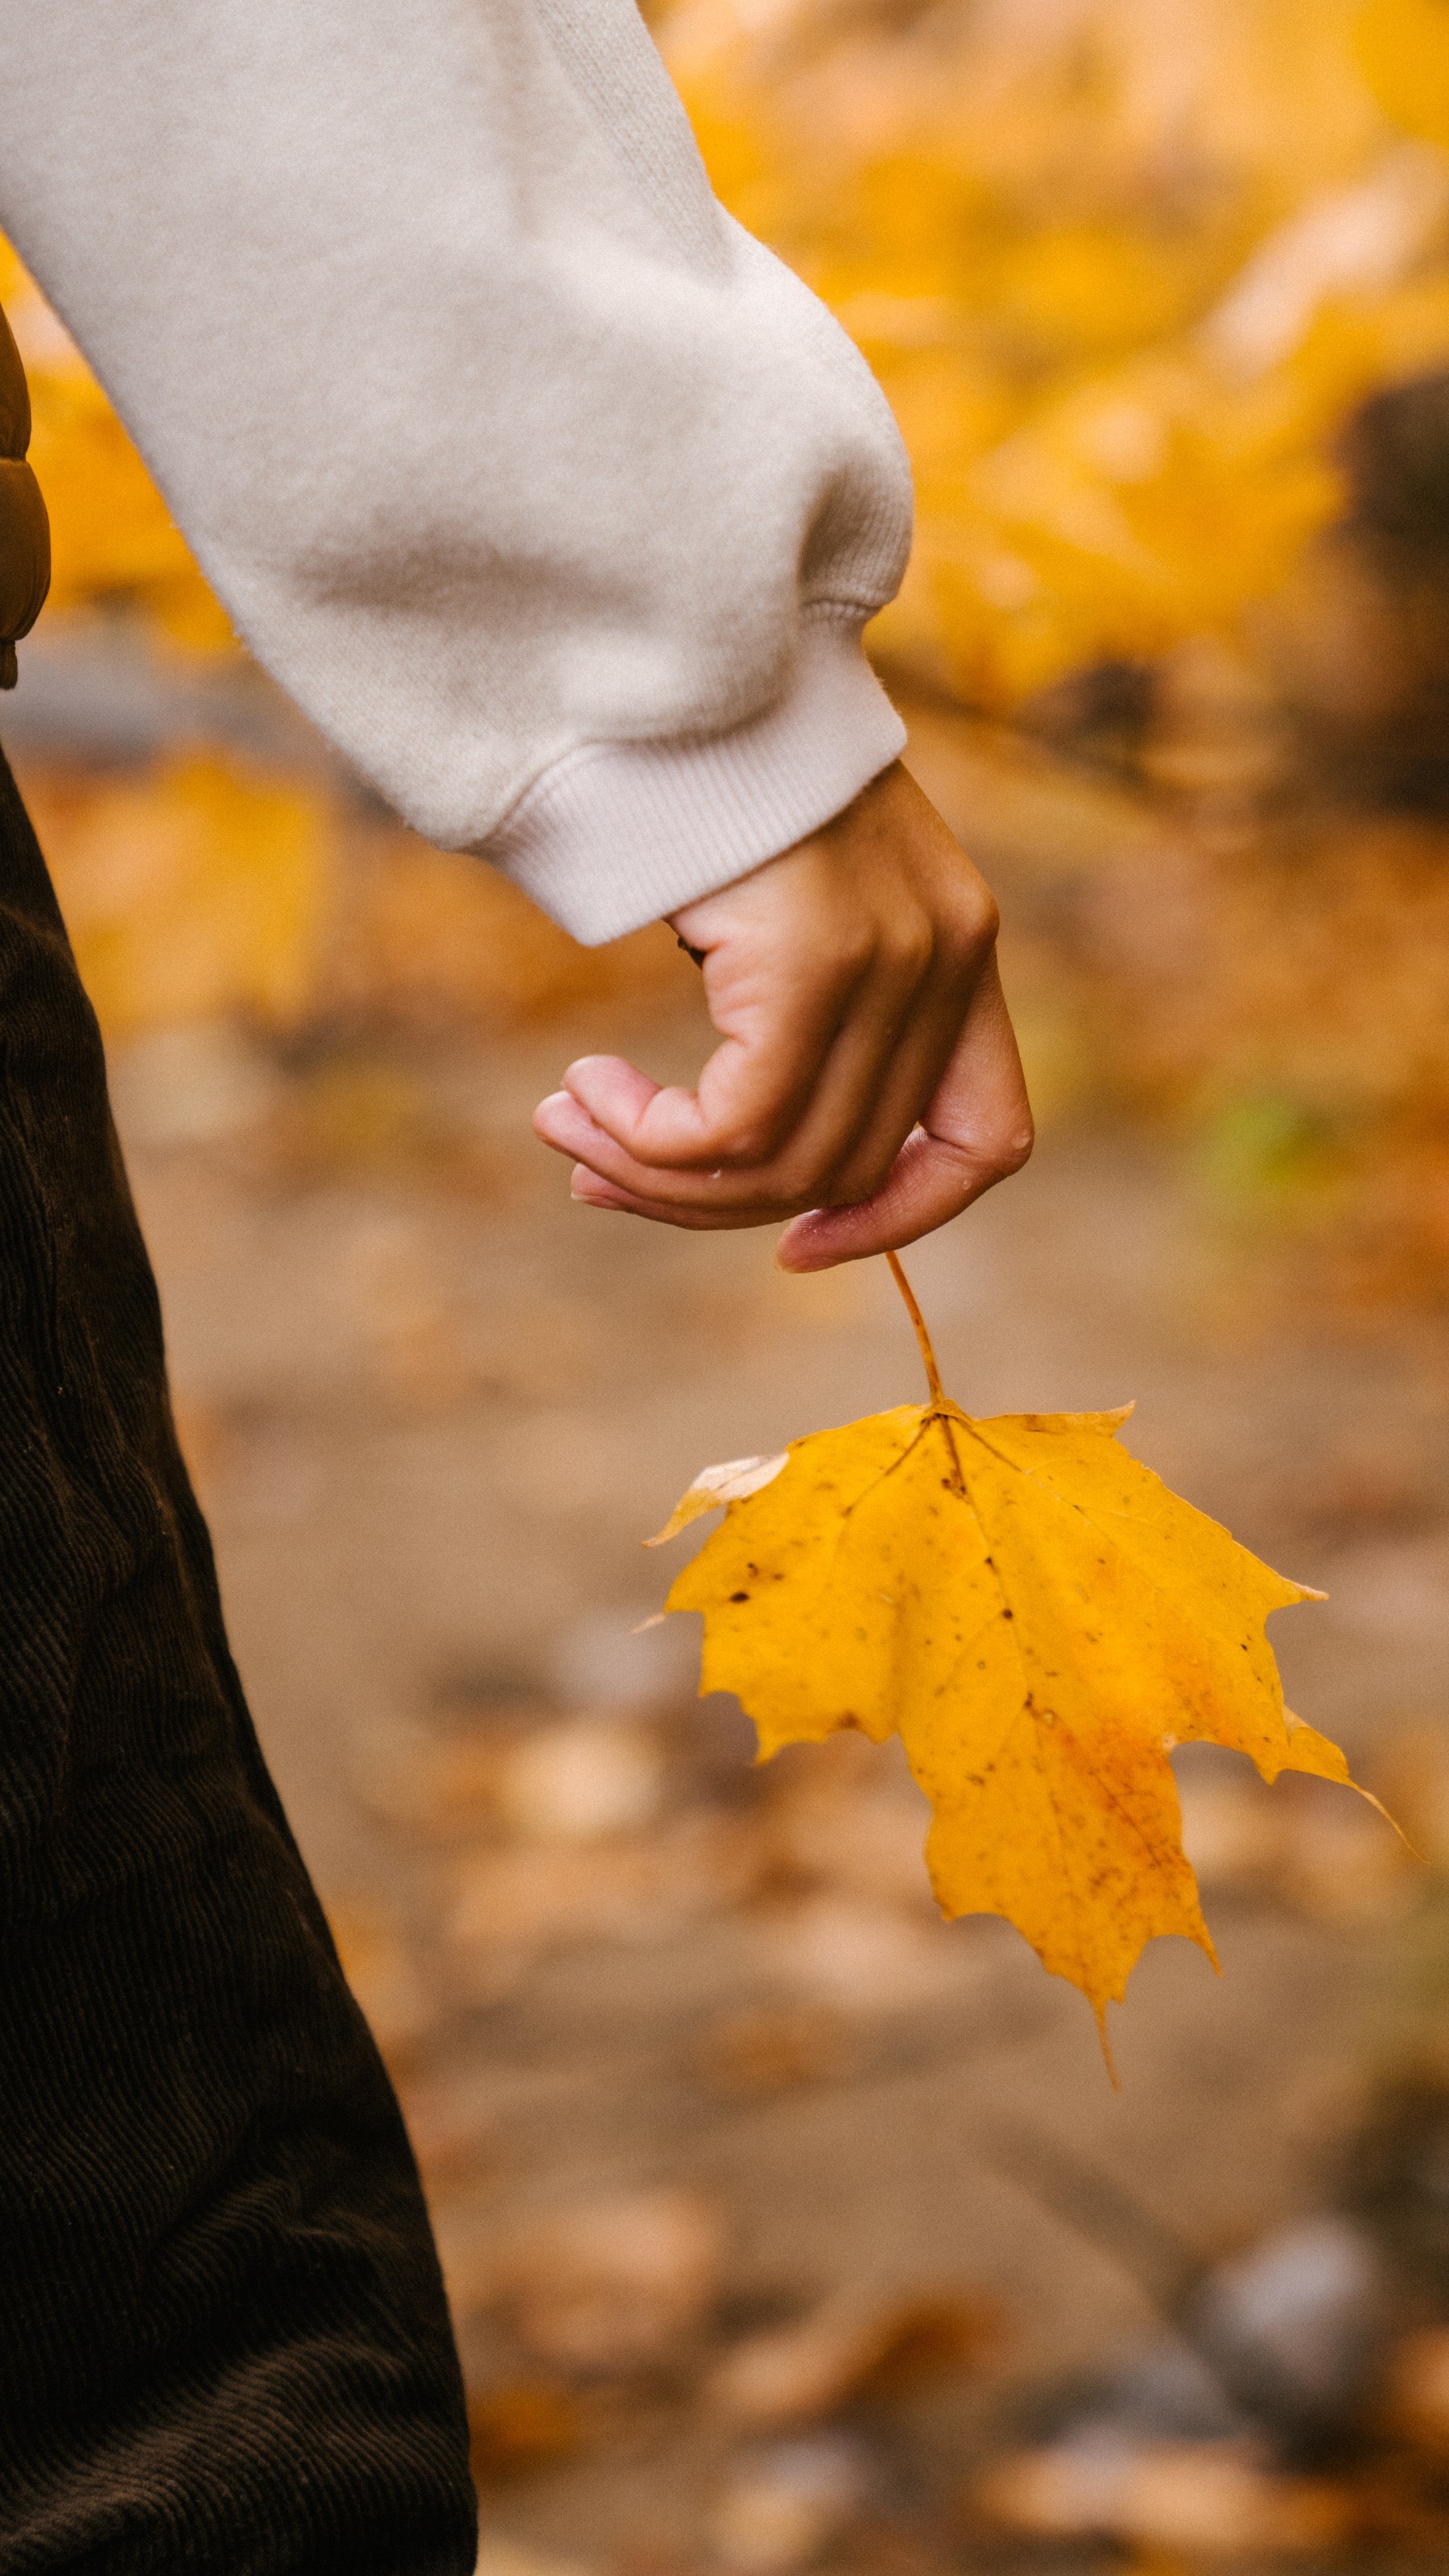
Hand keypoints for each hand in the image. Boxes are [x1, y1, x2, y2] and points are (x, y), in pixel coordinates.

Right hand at [532, 761, 1032, 1268]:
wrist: (678, 651)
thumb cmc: (709, 766)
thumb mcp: (794, 893)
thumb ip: (808, 1003)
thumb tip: (736, 1142)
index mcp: (963, 948)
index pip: (990, 1139)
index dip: (904, 1218)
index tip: (798, 1245)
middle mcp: (947, 958)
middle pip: (847, 1166)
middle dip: (710, 1200)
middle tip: (596, 1171)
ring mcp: (891, 960)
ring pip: (784, 1162)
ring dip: (658, 1172)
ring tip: (570, 1128)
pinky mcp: (815, 960)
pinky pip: (737, 1126)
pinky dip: (650, 1139)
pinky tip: (584, 1093)